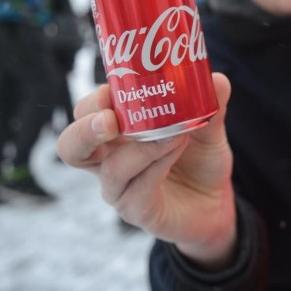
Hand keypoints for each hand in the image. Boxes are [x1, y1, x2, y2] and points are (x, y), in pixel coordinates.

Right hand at [57, 72, 236, 270]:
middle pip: (72, 146)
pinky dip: (157, 166)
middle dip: (85, 130)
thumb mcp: (207, 127)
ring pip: (111, 170)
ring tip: (171, 134)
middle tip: (110, 119)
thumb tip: (218, 79)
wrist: (216, 202)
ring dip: (140, 147)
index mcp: (116, 132)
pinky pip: (138, 190)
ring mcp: (120, 189)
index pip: (86, 113)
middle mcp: (109, 160)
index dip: (92, 102)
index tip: (109, 89)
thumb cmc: (198, 159)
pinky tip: (176, 150)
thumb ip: (210, 105)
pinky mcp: (137, 211)